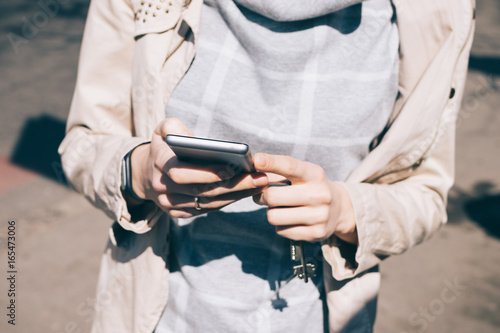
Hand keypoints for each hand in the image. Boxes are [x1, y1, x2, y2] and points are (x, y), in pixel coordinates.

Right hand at [129, 118, 268, 217]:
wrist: (145, 173)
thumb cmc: (162, 147)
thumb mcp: (162, 129)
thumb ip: (173, 127)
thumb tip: (190, 138)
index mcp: (159, 164)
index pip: (182, 173)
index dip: (206, 173)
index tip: (232, 169)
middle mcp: (162, 188)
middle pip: (201, 191)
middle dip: (232, 186)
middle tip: (259, 178)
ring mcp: (170, 204)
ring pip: (207, 204)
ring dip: (236, 196)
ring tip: (260, 184)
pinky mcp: (178, 214)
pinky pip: (206, 210)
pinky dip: (228, 202)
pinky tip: (247, 192)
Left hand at [252, 153, 357, 243]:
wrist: (339, 208)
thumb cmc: (310, 187)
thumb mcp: (302, 174)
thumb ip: (278, 173)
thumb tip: (253, 175)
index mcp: (314, 174)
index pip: (290, 166)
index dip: (272, 162)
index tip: (257, 160)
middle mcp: (320, 194)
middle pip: (272, 196)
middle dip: (262, 196)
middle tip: (265, 195)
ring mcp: (319, 216)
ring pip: (273, 216)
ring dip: (271, 212)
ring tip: (281, 208)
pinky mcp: (316, 233)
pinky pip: (281, 231)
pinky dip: (281, 226)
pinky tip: (291, 220)